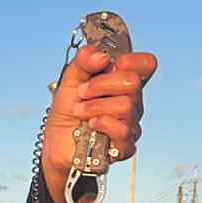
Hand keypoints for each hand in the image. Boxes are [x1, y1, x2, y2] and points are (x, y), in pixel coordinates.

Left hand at [41, 45, 157, 202]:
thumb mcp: (71, 79)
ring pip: (126, 106)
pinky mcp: (125, 146)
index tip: (105, 66)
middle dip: (101, 84)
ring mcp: (130, 125)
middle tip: (82, 93)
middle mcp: (132, 102)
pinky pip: (122, 130)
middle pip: (133, 82)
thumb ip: (84, 60)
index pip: (146, 64)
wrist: (56, 142)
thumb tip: (102, 56)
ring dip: (95, 106)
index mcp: (123, 82)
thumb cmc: (67, 112)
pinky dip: (102, 124)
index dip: (129, 60)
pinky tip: (91, 126)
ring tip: (80, 112)